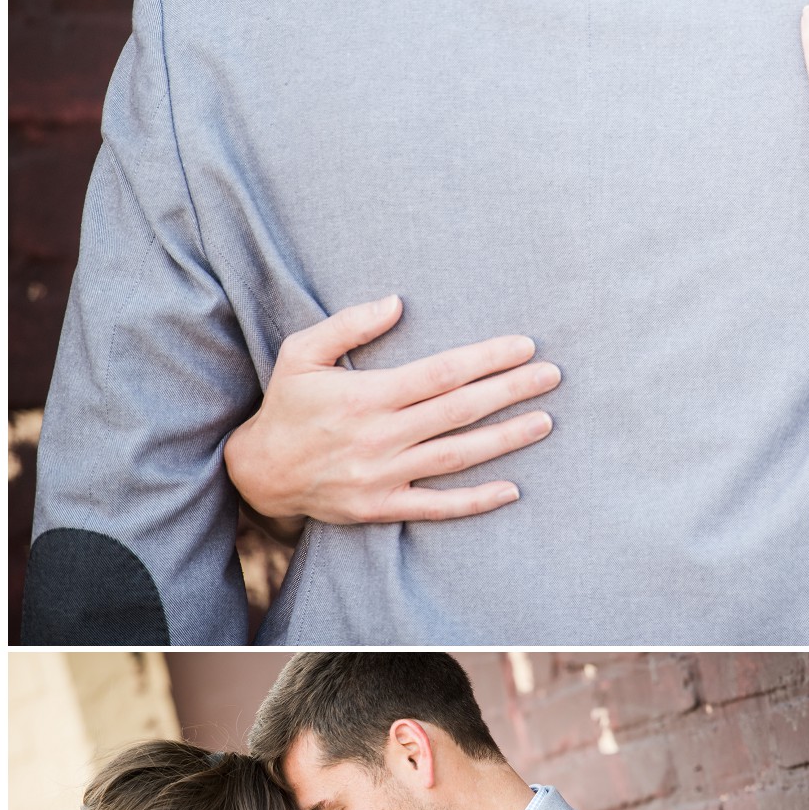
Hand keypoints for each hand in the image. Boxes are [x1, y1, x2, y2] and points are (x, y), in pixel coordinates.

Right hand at [223, 296, 558, 524]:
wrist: (256, 474)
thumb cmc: (286, 405)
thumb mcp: (301, 353)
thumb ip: (349, 325)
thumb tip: (398, 302)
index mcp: (366, 396)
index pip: (441, 373)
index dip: (487, 359)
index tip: (524, 346)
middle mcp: (379, 436)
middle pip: (459, 411)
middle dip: (510, 391)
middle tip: (552, 376)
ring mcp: (382, 476)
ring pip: (457, 456)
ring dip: (505, 439)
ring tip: (544, 422)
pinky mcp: (381, 507)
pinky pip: (437, 507)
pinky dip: (475, 501)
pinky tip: (512, 490)